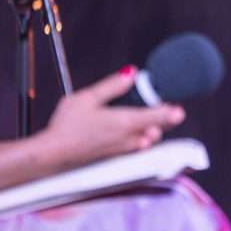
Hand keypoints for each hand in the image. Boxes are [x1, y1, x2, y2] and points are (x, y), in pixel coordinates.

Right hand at [39, 68, 185, 169]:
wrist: (51, 155)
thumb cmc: (66, 127)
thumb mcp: (86, 98)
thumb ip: (112, 86)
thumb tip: (131, 73)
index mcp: (124, 122)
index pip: (156, 116)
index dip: (170, 112)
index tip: (179, 109)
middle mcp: (128, 138)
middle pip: (157, 129)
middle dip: (163, 120)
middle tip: (166, 110)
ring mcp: (123, 150)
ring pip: (148, 140)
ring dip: (152, 131)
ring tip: (147, 121)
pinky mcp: (115, 157)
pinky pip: (136, 149)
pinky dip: (140, 140)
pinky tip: (135, 134)